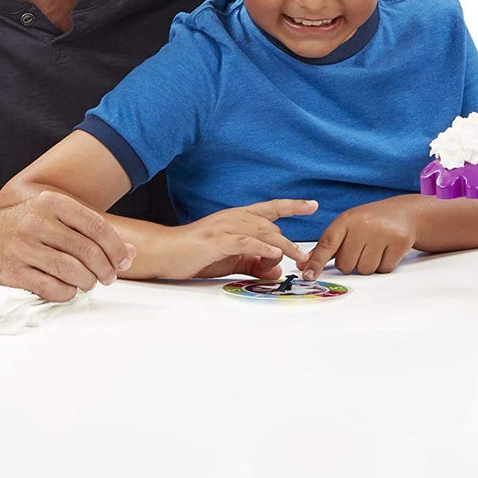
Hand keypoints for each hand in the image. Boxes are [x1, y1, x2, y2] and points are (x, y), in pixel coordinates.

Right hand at [0, 191, 134, 301]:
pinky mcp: (12, 272)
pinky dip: (68, 293)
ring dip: (88, 282)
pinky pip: (52, 288)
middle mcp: (37, 222)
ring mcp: (22, 248)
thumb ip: (91, 231)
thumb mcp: (54, 217)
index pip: (96, 227)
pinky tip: (69, 289)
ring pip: (72, 272)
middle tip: (108, 278)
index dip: (116, 248)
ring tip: (89, 283)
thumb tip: (131, 252)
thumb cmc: (23, 226)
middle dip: (105, 270)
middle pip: (87, 252)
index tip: (123, 262)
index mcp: (51, 203)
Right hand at [162, 199, 317, 279]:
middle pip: (271, 226)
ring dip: (284, 245)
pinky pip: (244, 242)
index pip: (270, 209)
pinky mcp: (216, 240)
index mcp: (238, 218)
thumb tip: (276, 272)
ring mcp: (225, 227)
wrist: (165, 252)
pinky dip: (261, 247)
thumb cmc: (196, 254)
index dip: (292, 206)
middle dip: (289, 245)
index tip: (313, 205)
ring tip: (300, 257)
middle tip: (302, 262)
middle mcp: (234, 217)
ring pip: (263, 232)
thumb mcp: (231, 260)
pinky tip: (273, 253)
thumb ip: (254, 264)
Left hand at [296, 197, 417, 280]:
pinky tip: (387, 251)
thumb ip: (326, 247)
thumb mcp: (347, 227)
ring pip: (365, 270)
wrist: (405, 213)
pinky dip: (384, 265)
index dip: (316, 262)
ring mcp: (382, 233)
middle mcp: (362, 225)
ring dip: (368, 265)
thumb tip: (303, 266)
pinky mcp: (399, 242)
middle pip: (346, 265)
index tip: (308, 275)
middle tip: (361, 248)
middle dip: (351, 263)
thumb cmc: (370, 222)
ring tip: (375, 248)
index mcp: (346, 220)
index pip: (327, 244)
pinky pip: (383, 269)